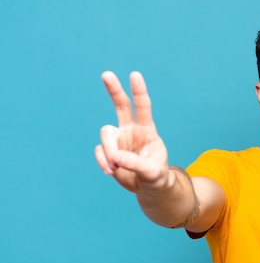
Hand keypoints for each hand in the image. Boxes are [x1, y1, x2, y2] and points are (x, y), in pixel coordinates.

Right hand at [95, 71, 169, 192]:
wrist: (149, 188)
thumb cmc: (157, 177)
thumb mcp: (152, 172)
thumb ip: (136, 164)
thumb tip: (115, 157)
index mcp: (147, 131)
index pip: (143, 108)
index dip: (139, 91)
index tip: (135, 75)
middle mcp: (132, 130)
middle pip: (121, 105)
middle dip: (114, 90)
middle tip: (107, 74)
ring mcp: (119, 140)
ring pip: (106, 134)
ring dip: (109, 151)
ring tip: (115, 168)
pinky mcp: (108, 152)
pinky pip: (99, 151)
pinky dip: (103, 162)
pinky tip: (111, 171)